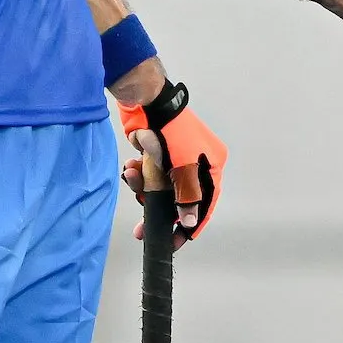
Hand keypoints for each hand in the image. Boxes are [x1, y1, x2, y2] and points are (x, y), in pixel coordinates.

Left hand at [119, 89, 225, 247]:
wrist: (146, 102)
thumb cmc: (172, 132)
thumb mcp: (184, 167)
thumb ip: (188, 196)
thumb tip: (189, 222)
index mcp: (212, 165)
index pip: (206, 201)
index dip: (192, 223)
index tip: (178, 240)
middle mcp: (195, 164)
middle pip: (179, 198)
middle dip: (159, 211)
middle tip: (143, 230)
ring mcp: (174, 161)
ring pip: (160, 189)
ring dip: (144, 188)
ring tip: (133, 178)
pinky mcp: (155, 157)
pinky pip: (147, 176)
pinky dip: (138, 175)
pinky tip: (130, 168)